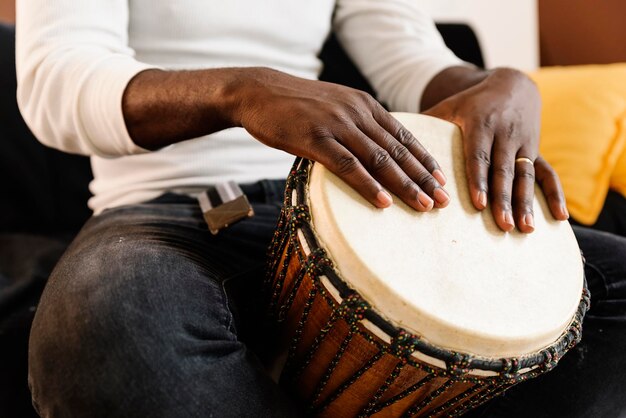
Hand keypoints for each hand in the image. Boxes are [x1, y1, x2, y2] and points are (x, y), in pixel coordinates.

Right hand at [234, 67, 449, 210]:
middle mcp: (357, 113)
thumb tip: (373, 152)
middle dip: (424, 177)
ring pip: (379, 159)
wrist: (258, 91)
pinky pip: (347, 165)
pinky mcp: (314, 139)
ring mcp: (336, 125)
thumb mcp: (334, 106)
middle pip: (397, 150)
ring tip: (424, 205)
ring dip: (405, 185)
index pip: (403, 135)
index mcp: (364, 105)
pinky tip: (383, 202)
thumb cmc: (295, 105)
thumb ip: (356, 125)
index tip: (442, 179)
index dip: (424, 159)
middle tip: (443, 200)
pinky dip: (368, 185)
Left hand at [423, 68, 568, 231]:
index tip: (479, 203)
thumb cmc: (470, 102)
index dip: (479, 179)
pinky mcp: (537, 150)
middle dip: (503, 198)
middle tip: (501, 225)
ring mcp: (524, 143)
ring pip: (526, 176)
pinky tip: (558, 218)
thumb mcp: (449, 107)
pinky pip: (549, 174)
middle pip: (503, 171)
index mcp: (480, 123)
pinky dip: (556, 195)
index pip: (478, 155)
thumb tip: (391, 143)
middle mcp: (505, 133)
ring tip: (525, 229)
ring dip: (526, 203)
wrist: (513, 84)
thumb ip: (426, 124)